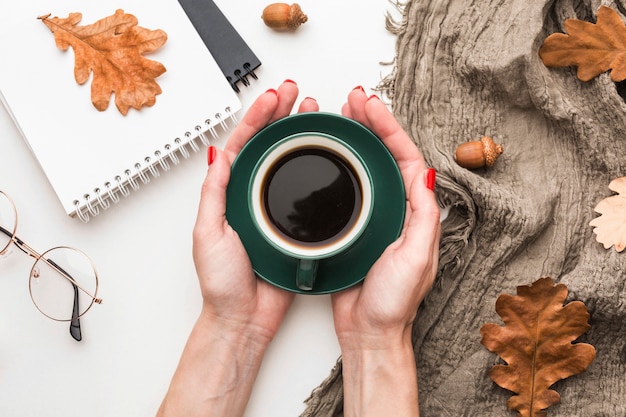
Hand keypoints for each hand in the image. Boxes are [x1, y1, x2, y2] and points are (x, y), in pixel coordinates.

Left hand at [157, 81, 318, 416]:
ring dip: (297, 133)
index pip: (243, 144)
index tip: (274, 98)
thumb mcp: (208, 235)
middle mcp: (250, 195)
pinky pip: (302, 188)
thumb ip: (214, 196)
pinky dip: (311, 166)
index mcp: (227, 193)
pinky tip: (321, 152)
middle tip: (295, 93)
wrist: (244, 318)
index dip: (258, 117)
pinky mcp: (292, 223)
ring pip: (286, 161)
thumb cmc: (222, 284)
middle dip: (279, 114)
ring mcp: (273, 207)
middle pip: (266, 145)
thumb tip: (218, 156)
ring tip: (310, 111)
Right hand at [330, 87, 440, 416]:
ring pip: (366, 167)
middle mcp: (398, 210)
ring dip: (357, 138)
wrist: (369, 332)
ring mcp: (375, 216)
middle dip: (372, 123)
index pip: (405, 157)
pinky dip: (341, 165)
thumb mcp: (416, 257)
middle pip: (386, 155)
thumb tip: (428, 173)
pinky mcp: (353, 227)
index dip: (388, 127)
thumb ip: (423, 215)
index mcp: (416, 212)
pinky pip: (348, 187)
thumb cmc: (393, 303)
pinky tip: (330, 154)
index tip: (370, 107)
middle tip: (354, 100)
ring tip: (344, 116)